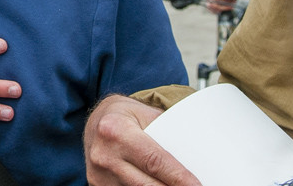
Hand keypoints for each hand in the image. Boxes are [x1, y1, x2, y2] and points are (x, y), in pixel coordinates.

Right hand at [85, 95, 199, 185]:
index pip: (154, 161)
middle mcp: (104, 154)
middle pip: (148, 185)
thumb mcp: (146, 115)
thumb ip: (166, 133)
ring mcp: (98, 174)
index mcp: (115, 130)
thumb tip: (197, 156)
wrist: (95, 122)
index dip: (178, 177)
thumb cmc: (125, 117)